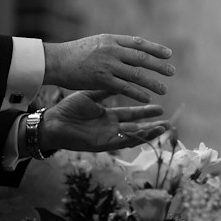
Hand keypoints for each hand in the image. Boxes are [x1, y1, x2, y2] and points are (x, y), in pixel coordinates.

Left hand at [41, 90, 169, 151]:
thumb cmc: (68, 109)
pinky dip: (137, 138)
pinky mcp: (103, 144)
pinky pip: (123, 142)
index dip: (145, 110)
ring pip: (133, 135)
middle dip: (152, 122)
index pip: (132, 114)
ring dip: (149, 132)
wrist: (52, 121)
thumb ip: (106, 89)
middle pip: (137, 125)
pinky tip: (148, 134)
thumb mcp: (90, 96)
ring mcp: (108, 136)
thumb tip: (120, 76)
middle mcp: (111, 127)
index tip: (160, 104)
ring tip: (164, 127)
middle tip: (168, 118)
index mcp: (108, 116)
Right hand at [43, 34, 174, 102]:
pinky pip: (124, 87)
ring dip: (152, 82)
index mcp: (112, 40)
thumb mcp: (97, 43)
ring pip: (136, 74)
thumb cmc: (75, 53)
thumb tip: (131, 49)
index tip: (168, 54)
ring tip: (164, 89)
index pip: (139, 43)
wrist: (55, 61)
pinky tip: (146, 98)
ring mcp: (107, 64)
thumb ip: (114, 46)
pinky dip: (137, 93)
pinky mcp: (101, 79)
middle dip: (158, 65)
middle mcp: (112, 50)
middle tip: (171, 72)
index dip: (155, 48)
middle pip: (141, 58)